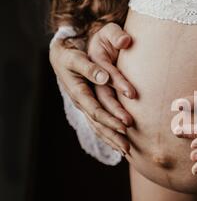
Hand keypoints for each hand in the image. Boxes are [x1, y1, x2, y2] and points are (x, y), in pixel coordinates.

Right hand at [49, 23, 134, 154]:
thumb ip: (92, 64)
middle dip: (113, 130)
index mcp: (76, 87)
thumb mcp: (81, 51)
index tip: (126, 123)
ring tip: (128, 151)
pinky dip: (109, 137)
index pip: (94, 105)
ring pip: (97, 126)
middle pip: (97, 119)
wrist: (62, 52)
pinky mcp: (90, 106)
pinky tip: (121, 147)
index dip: (111, 115)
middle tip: (130, 142)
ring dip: (112, 139)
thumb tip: (105, 77)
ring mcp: (84, 104)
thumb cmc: (73, 49)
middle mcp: (79, 99)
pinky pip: (99, 125)